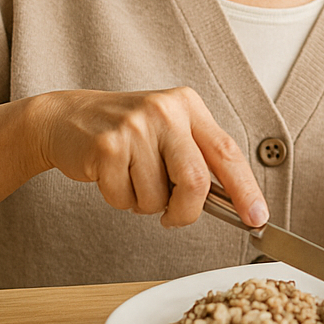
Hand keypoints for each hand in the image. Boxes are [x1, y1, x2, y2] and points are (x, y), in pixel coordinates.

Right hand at [32, 87, 266, 228]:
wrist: (65, 118)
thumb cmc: (124, 131)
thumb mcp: (167, 130)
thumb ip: (197, 159)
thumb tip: (234, 204)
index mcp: (188, 105)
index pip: (227, 152)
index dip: (246, 189)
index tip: (257, 216)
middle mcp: (165, 111)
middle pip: (196, 181)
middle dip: (187, 212)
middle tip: (173, 217)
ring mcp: (134, 127)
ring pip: (157, 197)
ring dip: (144, 204)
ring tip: (131, 178)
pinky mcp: (106, 146)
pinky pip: (125, 199)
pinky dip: (119, 200)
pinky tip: (110, 176)